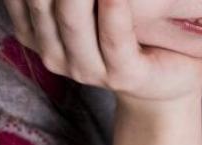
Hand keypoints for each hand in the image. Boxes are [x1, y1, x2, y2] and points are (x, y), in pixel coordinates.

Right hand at [5, 0, 201, 103]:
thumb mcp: (82, 4)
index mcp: (34, 33)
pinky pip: (113, 38)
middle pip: (42, 1)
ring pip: (73, 20)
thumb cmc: (123, 31)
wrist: (166, 79)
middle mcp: (53, 54)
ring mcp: (86, 70)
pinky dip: (112, 10)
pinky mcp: (123, 76)